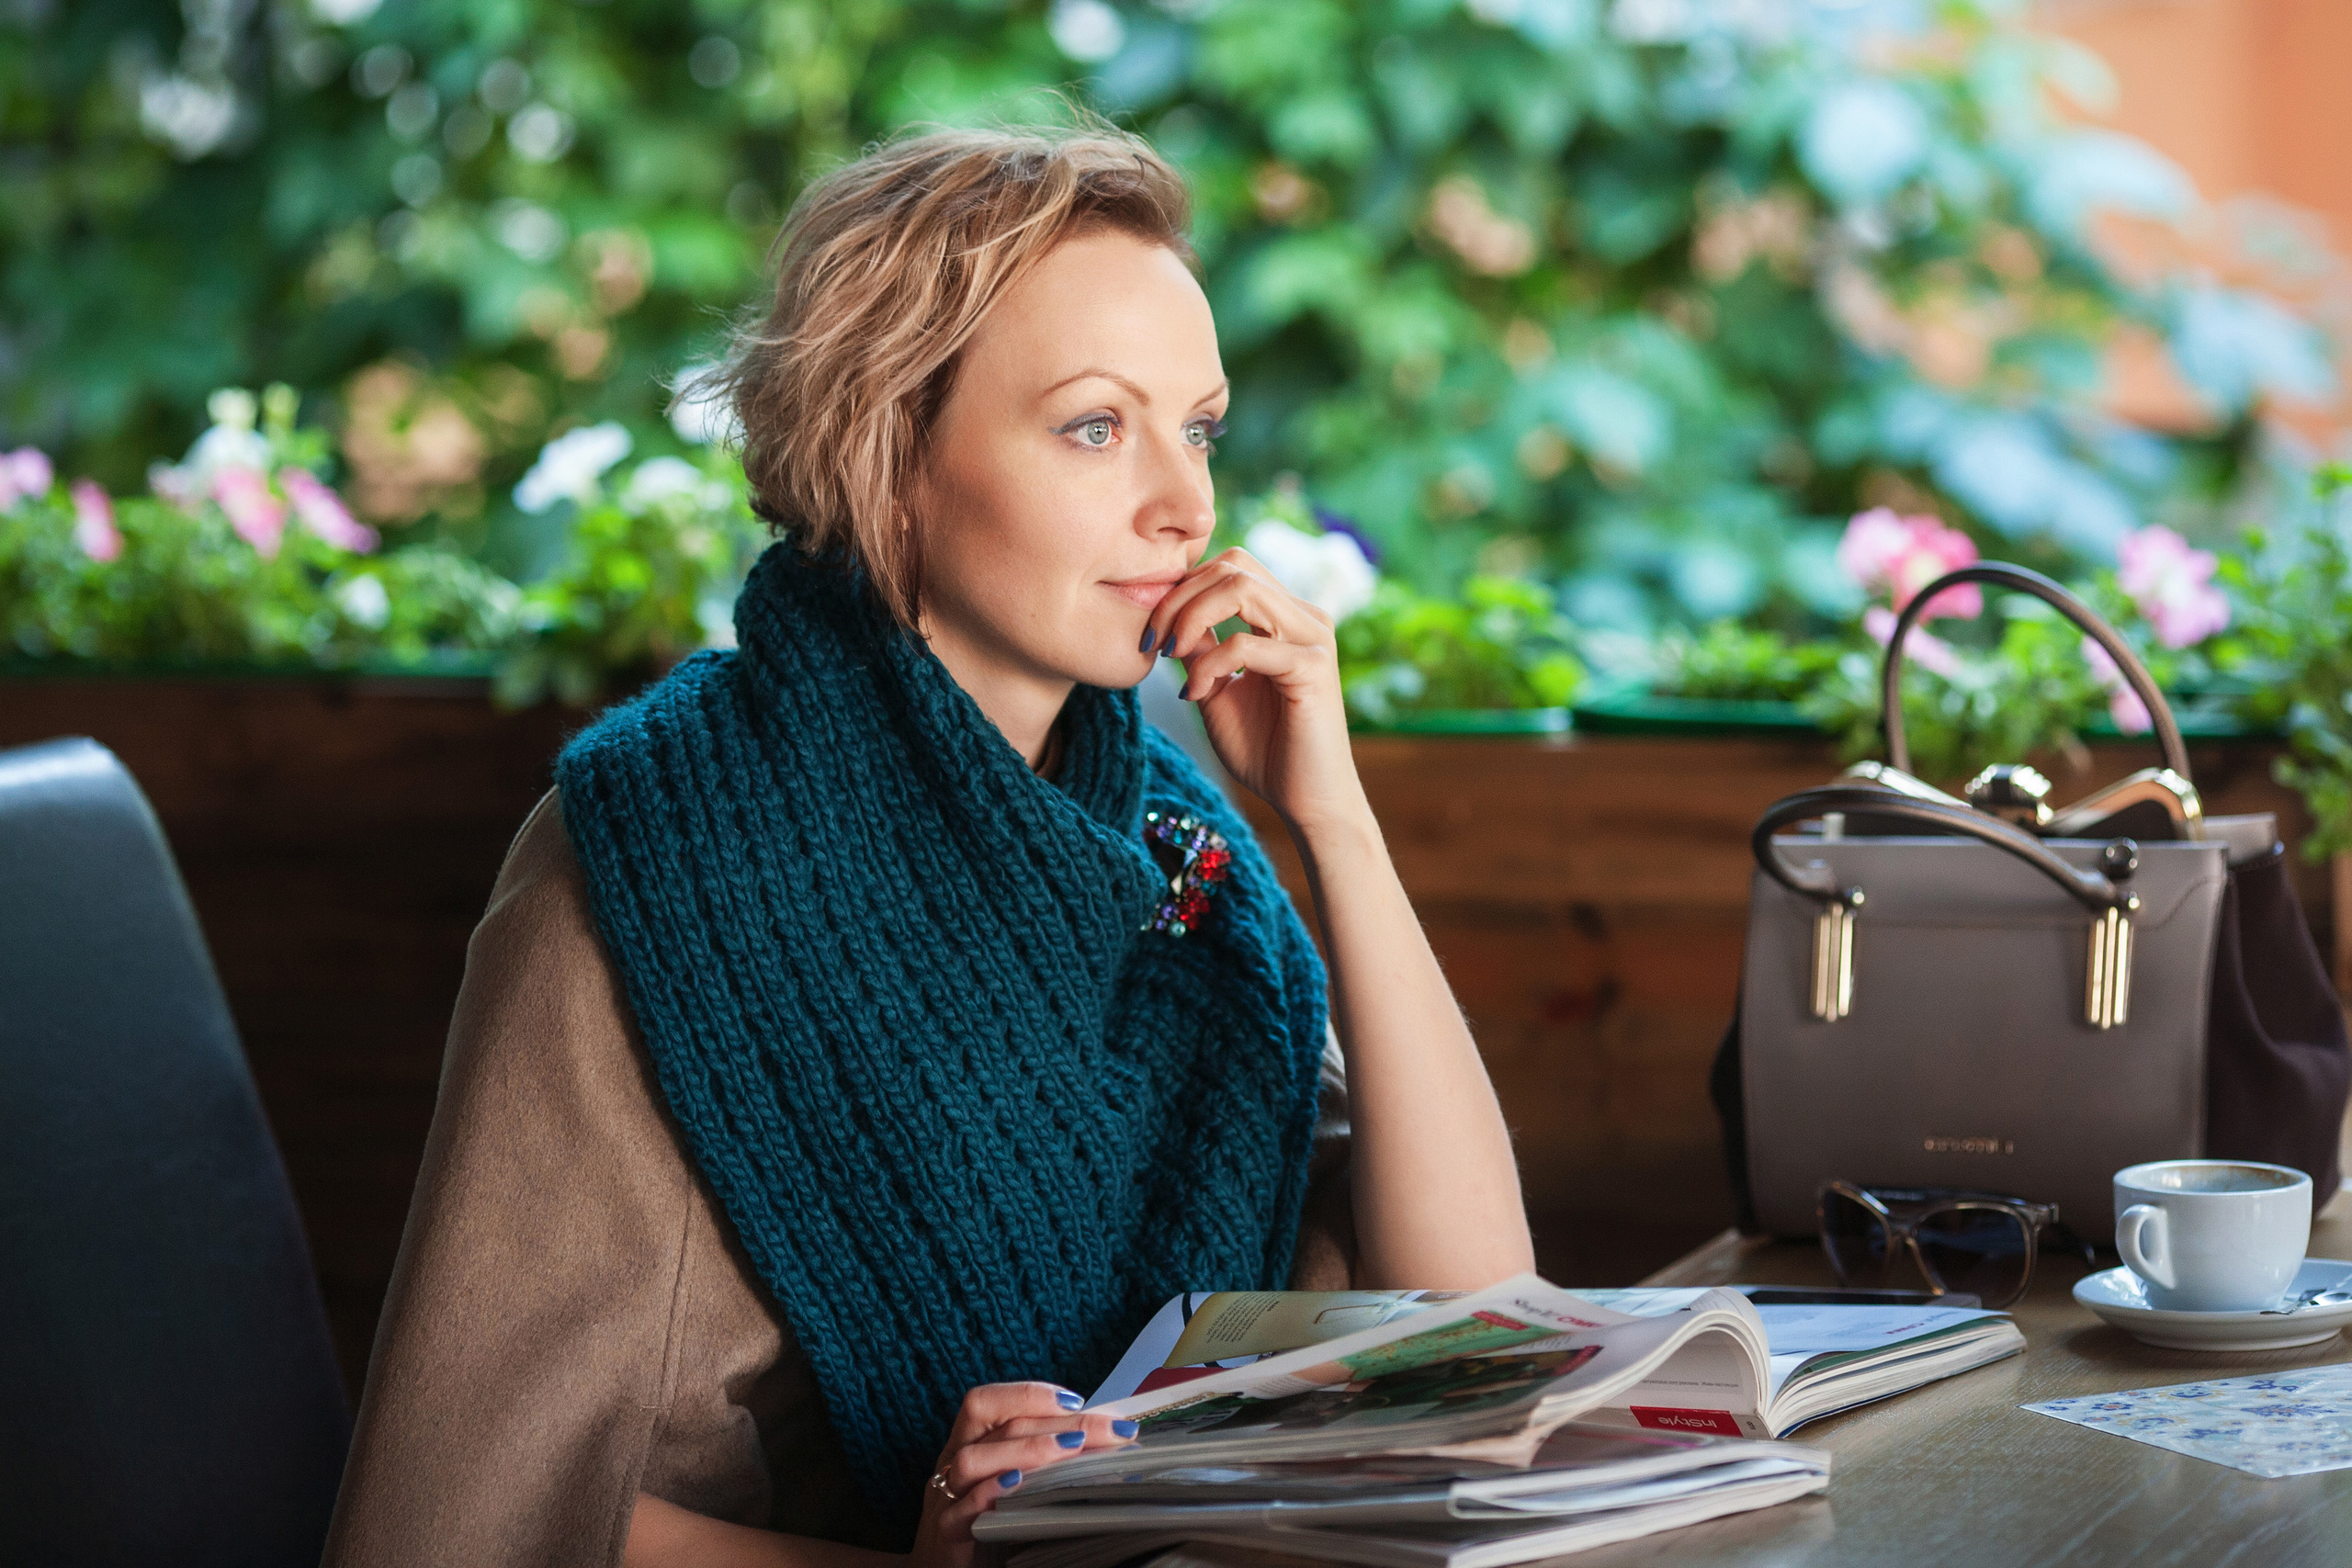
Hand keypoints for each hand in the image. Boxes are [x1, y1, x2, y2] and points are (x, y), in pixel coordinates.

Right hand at [907, 1382, 1138, 1567]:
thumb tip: (1102, 1436)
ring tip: (1071, 1447)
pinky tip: (1018, 1485)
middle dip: (1056, 1422)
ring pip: (971, 1460)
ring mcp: (946, 1499)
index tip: (1078, 1401)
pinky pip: (960, 1511)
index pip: (987, 1403)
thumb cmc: (983, 1520)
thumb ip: (1040, 1456)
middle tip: (1107, 1429)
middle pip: (997, 1427)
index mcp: (967, 1444)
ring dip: (1026, 1449)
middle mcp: (952, 1464)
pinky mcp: (947, 1536)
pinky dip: (989, 1494)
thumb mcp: (1009, 1480)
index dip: (1028, 1394)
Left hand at [1146, 548, 1370, 835]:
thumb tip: (1166, 614)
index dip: (1182, 588)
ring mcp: (1314, 637)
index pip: (1229, 567)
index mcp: (1284, 617)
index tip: (1151, 634)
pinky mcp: (1314, 667)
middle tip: (1153, 641)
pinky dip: (1209, 664)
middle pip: (1233, 564)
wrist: (1306, 801)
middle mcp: (1304, 616)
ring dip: (1190, 617)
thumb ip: (1198, 648)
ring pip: (1241, 587)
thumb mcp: (1215, 689)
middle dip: (1179, 597)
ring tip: (1170, 656)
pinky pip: (1247, 644)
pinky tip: (1196, 695)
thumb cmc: (1264, 750)